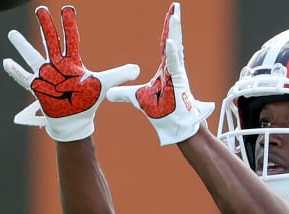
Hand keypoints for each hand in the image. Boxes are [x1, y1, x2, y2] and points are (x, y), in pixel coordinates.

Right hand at [3, 5, 139, 141]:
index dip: (69, 23)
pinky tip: (7, 61)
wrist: (76, 119)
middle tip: (40, 8)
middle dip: (46, 25)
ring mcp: (46, 75)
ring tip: (12, 33)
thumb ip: (119, 74)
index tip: (67, 8)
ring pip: (33, 56)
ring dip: (23, 45)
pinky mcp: (38, 87)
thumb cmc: (88, 101)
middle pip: (51, 40)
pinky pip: (24, 78)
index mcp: (73, 62)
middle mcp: (57, 65)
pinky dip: (16, 71)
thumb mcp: (104, 85)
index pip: (71, 38)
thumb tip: (137, 68)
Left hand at [106, 2, 213, 145]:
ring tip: (174, 15)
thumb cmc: (161, 112)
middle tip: (176, 6)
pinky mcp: (178, 82)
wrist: (173, 127)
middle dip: (174, 23)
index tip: (169, 13)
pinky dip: (173, 53)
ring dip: (175, 32)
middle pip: (173, 40)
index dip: (166, 29)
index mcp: (166, 68)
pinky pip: (175, 65)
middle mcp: (174, 68)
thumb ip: (124, 93)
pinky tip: (171, 41)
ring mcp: (177, 74)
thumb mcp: (137, 98)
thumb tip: (109, 93)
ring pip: (176, 48)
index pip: (165, 44)